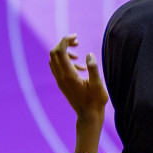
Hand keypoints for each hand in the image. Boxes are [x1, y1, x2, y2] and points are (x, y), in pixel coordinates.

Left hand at [49, 35, 106, 152]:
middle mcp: (61, 77)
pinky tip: (80, 67)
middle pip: (54, 53)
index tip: (76, 37)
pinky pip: (57, 67)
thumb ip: (93, 68)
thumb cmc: (96, 101)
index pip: (60, 52)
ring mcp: (59, 81)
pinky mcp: (61, 84)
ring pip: (54, 60)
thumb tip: (88, 55)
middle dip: (63, 44)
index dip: (65, 41)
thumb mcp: (98, 84)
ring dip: (64, 52)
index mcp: (69, 75)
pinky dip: (65, 61)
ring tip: (79, 55)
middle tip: (77, 42)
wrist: (88, 115)